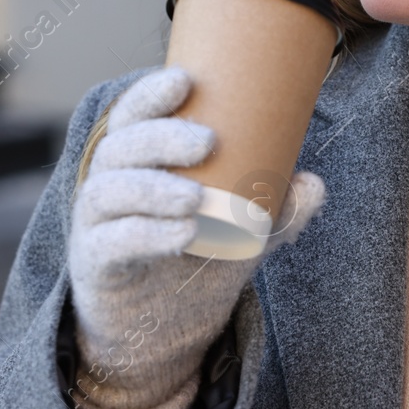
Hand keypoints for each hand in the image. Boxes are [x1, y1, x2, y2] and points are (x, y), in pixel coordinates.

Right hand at [66, 65, 324, 408]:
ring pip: (109, 191)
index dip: (151, 94)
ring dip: (153, 188)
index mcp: (138, 159)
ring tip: (195, 197)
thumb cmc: (198, 257)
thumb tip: (314, 185)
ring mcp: (96, 224)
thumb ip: (278, 208)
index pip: (133, 115)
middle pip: (121, 146)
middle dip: (162, 137)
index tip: (186, 80)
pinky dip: (145, 234)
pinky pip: (110, 242)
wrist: (162, 328)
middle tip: (209, 142)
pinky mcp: (94, 263)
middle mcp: (109, 182)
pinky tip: (181, 233)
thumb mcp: (245, 230)